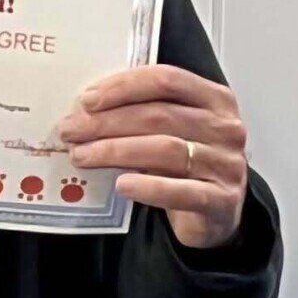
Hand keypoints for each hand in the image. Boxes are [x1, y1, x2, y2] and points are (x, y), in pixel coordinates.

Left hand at [53, 64, 248, 251]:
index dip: (124, 86)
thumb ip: (145, 116)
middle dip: (108, 122)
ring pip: (165, 150)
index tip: (87, 100)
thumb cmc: (186, 168)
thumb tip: (86, 111)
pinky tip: (121, 186)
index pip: (167, 80)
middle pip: (160, 115)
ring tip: (82, 156)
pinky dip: (148, 187)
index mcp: (215, 99)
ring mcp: (226, 164)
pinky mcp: (221, 201)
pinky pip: (180, 191)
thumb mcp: (172, 133)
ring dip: (116, 151)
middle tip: (71, 130)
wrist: (215, 216)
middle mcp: (225, 128)